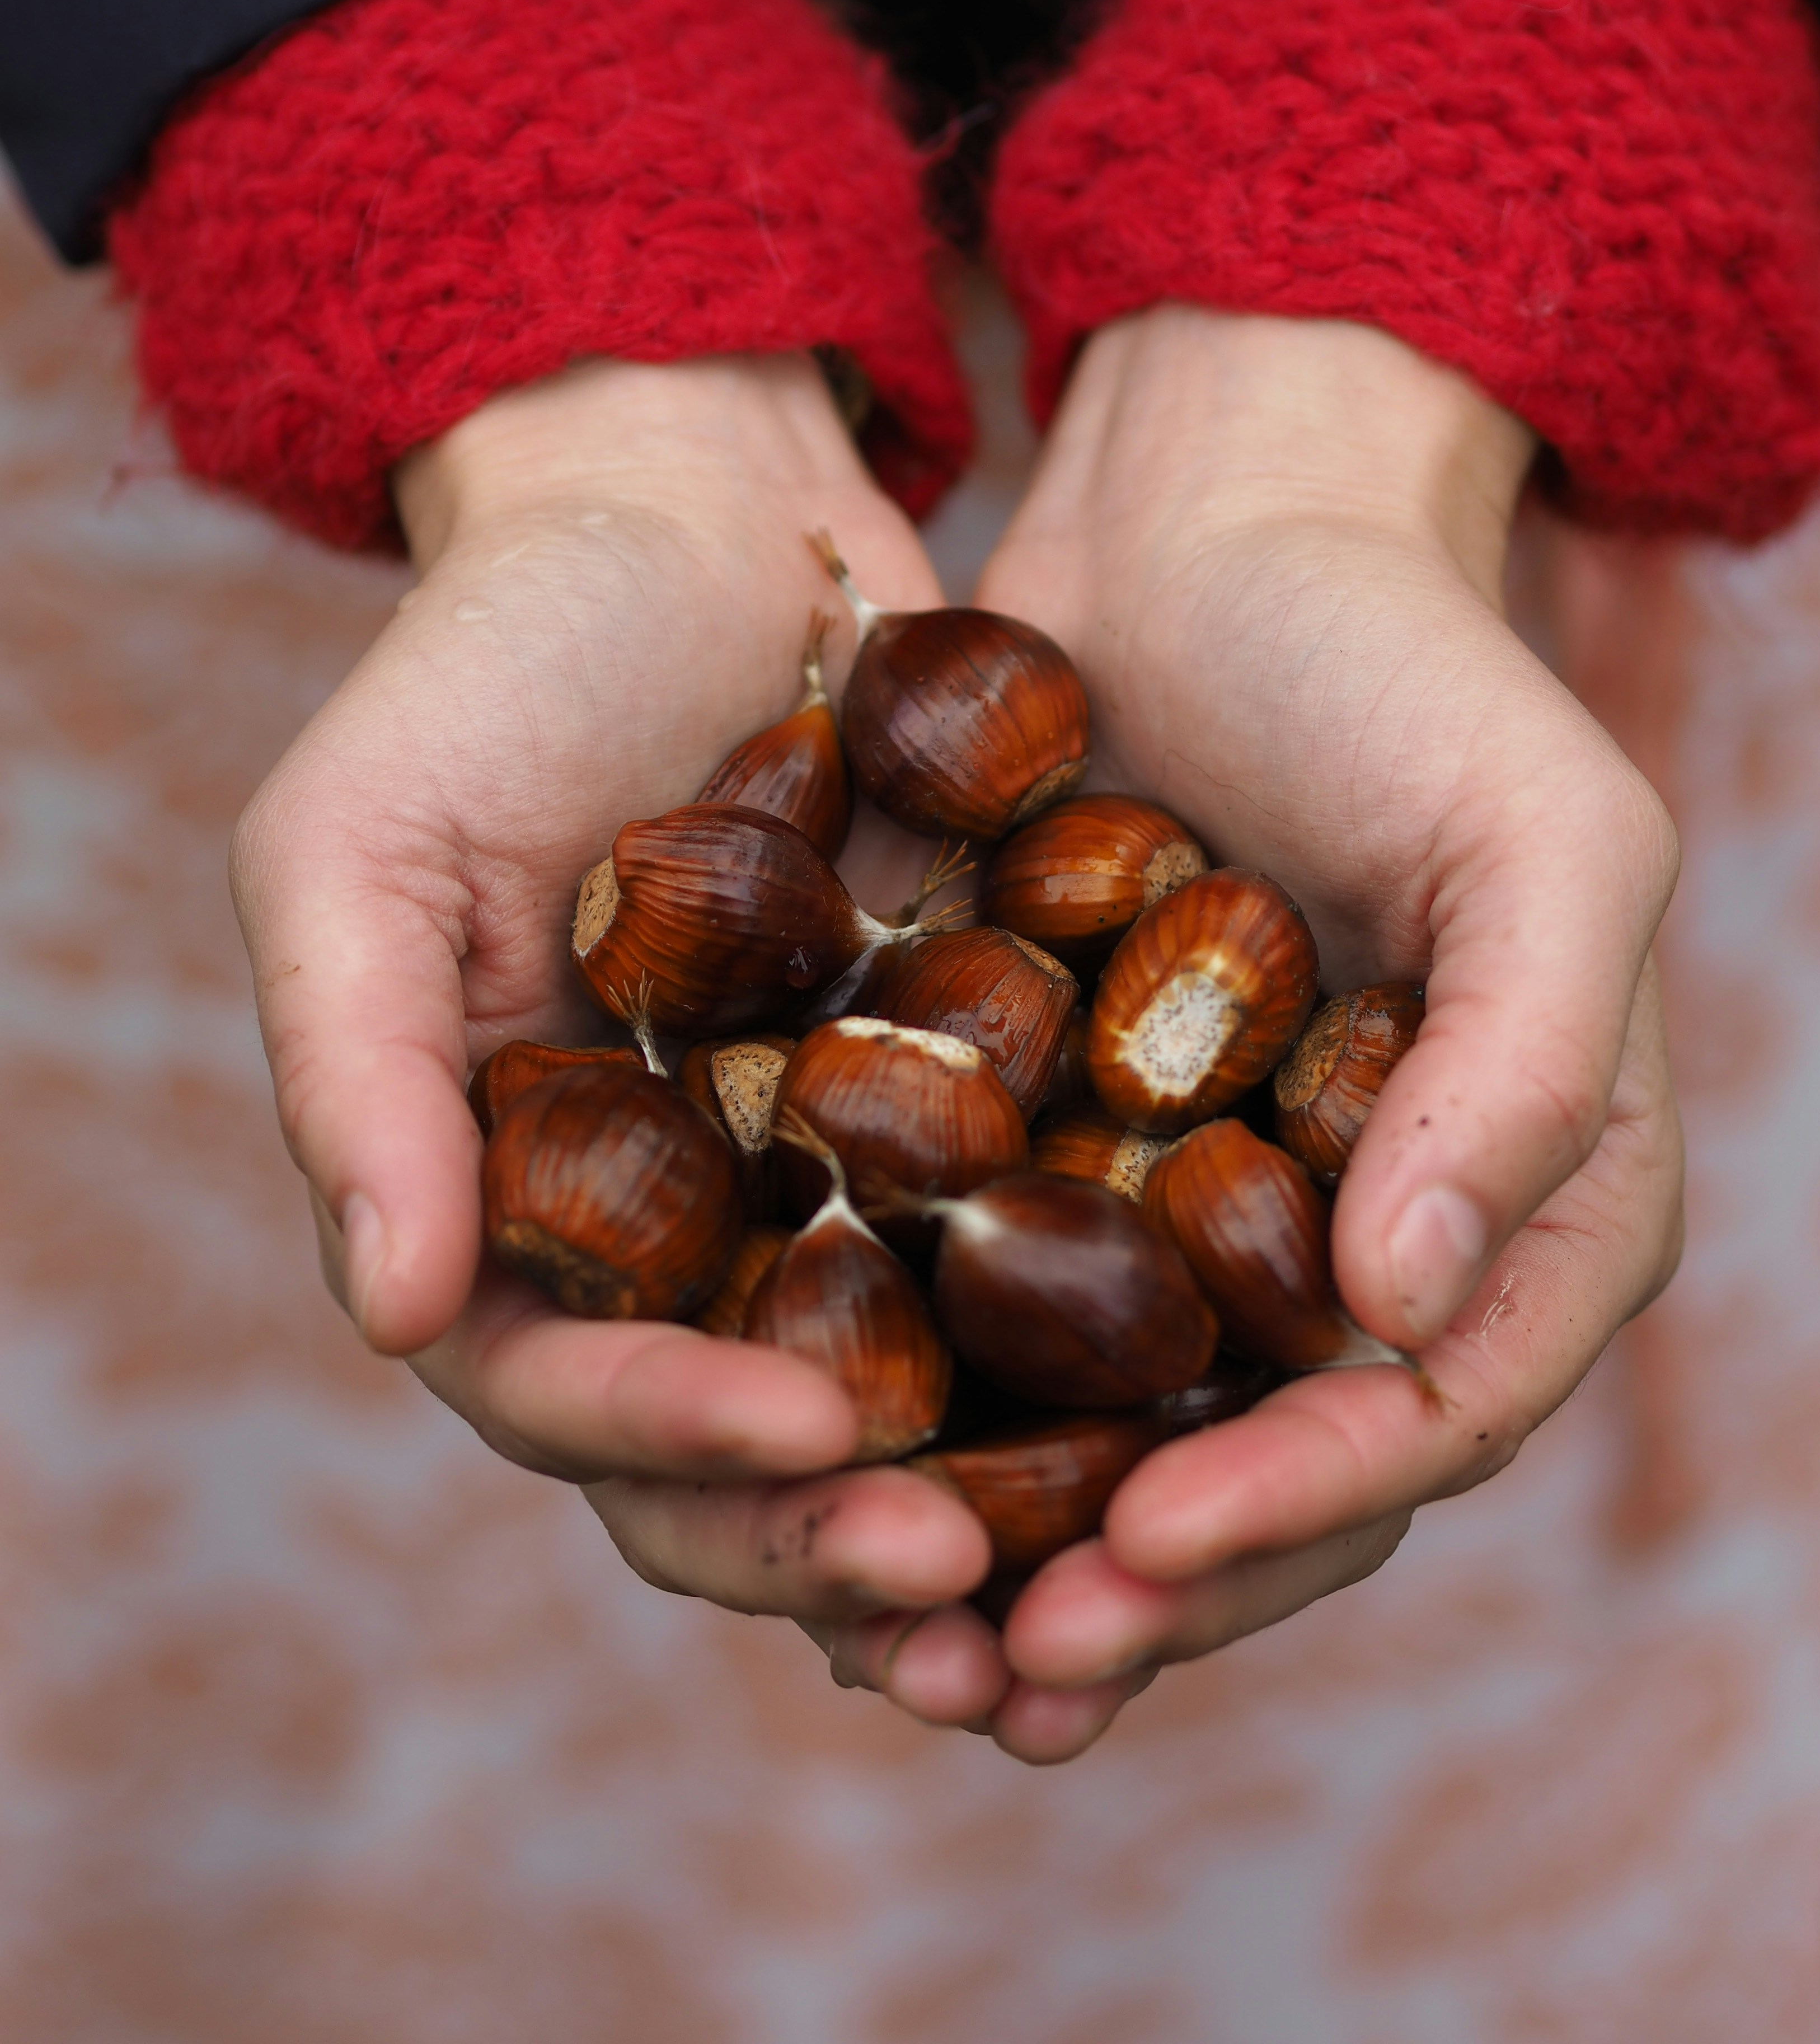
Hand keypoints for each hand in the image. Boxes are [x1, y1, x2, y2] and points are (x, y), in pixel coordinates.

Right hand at [234, 354, 993, 1628]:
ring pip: (895, 1397)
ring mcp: (819, 1169)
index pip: (570, 1390)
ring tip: (1087, 1568)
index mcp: (515, 1200)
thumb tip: (395, 1313)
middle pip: (740, 1443)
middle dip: (837, 1527)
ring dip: (979, 1501)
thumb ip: (360, 1076)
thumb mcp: (362, 848)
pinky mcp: (961, 1095)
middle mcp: (673, 1221)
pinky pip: (1024, 1255)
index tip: (801, 1431)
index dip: (672, 1436)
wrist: (689, 511)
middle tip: (972, 1577)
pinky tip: (1191, 1404)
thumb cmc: (491, 665)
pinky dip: (1083, 1352)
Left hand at [812, 308, 1683, 1753]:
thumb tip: (1407, 1315)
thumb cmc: (1405, 662)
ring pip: (1122, 1433)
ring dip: (1018, 1551)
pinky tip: (815, 1481)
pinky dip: (925, 1410)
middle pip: (1272, 1468)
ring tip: (892, 1648)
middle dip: (1146, 1584)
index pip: (1430, 1408)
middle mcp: (1364, 1233)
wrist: (1213, 525)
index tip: (1148, 1551)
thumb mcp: (1542, 837)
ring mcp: (1204, 1199)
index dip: (1299, 1503)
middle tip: (999, 1670)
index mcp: (1518, 1196)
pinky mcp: (1062, 1141)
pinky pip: (996, 1315)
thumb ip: (1522, 1071)